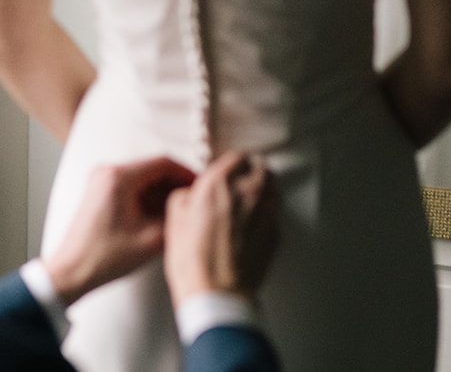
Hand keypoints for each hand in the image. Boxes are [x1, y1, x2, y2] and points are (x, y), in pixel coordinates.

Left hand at [41, 157, 195, 304]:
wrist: (71, 272)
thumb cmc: (106, 257)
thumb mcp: (151, 240)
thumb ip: (175, 217)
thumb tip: (192, 205)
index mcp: (119, 177)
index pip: (163, 162)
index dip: (187, 173)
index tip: (202, 186)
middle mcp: (108, 171)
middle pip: (153, 167)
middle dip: (176, 183)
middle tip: (195, 199)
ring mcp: (101, 179)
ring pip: (143, 176)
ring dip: (162, 190)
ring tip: (180, 210)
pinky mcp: (99, 190)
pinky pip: (131, 185)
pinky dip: (147, 196)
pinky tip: (160, 214)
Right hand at [163, 151, 278, 306]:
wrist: (217, 293)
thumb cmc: (193, 260)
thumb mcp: (175, 220)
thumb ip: (185, 196)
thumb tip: (191, 194)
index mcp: (218, 183)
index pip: (237, 156)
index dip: (232, 164)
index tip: (227, 172)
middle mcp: (246, 191)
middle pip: (260, 168)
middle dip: (251, 174)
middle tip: (240, 186)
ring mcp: (266, 211)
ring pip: (273, 188)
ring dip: (264, 190)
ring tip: (250, 204)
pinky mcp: (275, 233)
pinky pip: (275, 213)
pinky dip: (267, 214)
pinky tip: (253, 226)